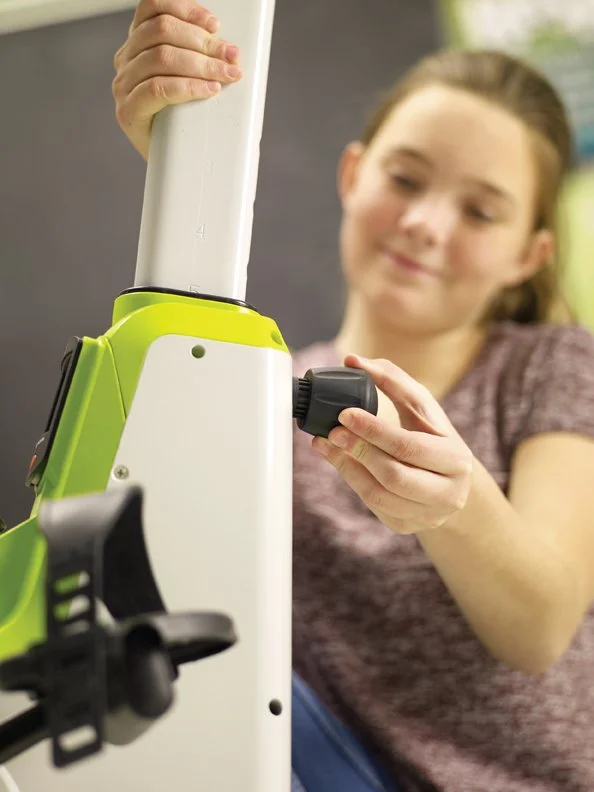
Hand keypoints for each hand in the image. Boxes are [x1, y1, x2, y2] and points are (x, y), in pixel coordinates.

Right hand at [112, 0, 242, 159]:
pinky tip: (209, 89)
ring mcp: (124, 86)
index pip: (153, 7)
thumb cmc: (184, 120)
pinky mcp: (128, 112)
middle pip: (161, 30)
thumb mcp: (189, 77)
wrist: (170, 163)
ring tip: (227, 74)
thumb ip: (197, 55)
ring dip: (202, 63)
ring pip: (162, 57)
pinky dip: (188, 86)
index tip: (215, 25)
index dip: (186, 8)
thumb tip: (229, 47)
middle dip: (203, 41)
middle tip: (231, 56)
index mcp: (137, 43)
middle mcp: (126, 60)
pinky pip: (158, 89)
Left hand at [312, 355, 473, 534]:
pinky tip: (340, 461)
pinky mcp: (407, 526)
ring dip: (347, 467)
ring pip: (378, 495)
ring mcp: (428, 515)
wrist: (451, 481)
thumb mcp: (422, 408)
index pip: (409, 446)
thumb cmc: (433, 435)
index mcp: (455, 459)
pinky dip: (352, 481)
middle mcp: (448, 493)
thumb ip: (393, 380)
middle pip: (394, 475)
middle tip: (331, 431)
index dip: (374, 430)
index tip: (345, 413)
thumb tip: (353, 361)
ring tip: (326, 444)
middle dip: (358, 451)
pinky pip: (373, 506)